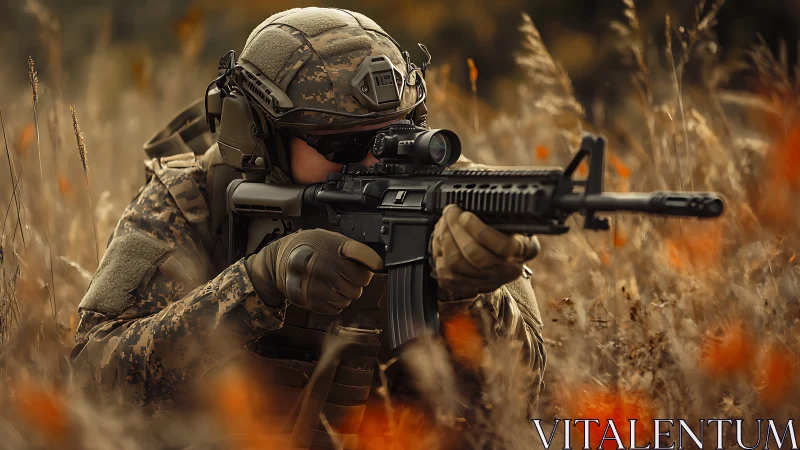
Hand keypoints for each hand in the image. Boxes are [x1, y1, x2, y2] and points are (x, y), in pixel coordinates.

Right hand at [246, 229, 383, 313]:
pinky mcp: (313, 301)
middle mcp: (327, 265)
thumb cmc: (309, 249)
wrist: (279, 262)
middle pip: (362, 280)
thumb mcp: (329, 238)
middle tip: (349, 274)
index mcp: (334, 246)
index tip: (375, 265)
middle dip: (359, 279)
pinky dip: (336, 301)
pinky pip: (338, 307)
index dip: (373, 262)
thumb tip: (375, 262)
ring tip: (334, 281)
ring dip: (347, 291)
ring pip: (352, 296)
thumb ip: (351, 249)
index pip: (365, 256)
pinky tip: (326, 290)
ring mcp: (319, 284)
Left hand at [431, 205, 539, 299]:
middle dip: (456, 230)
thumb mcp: (513, 219)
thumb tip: (478, 198)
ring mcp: (488, 281)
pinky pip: (447, 275)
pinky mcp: (470, 288)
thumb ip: (501, 212)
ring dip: (445, 239)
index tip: (466, 215)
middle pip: (476, 256)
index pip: (505, 247)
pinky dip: (439, 255)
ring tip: (443, 223)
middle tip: (450, 212)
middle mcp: (509, 269)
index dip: (480, 231)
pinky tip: (441, 241)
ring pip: (458, 265)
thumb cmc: (508, 230)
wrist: (504, 257)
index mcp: (525, 249)